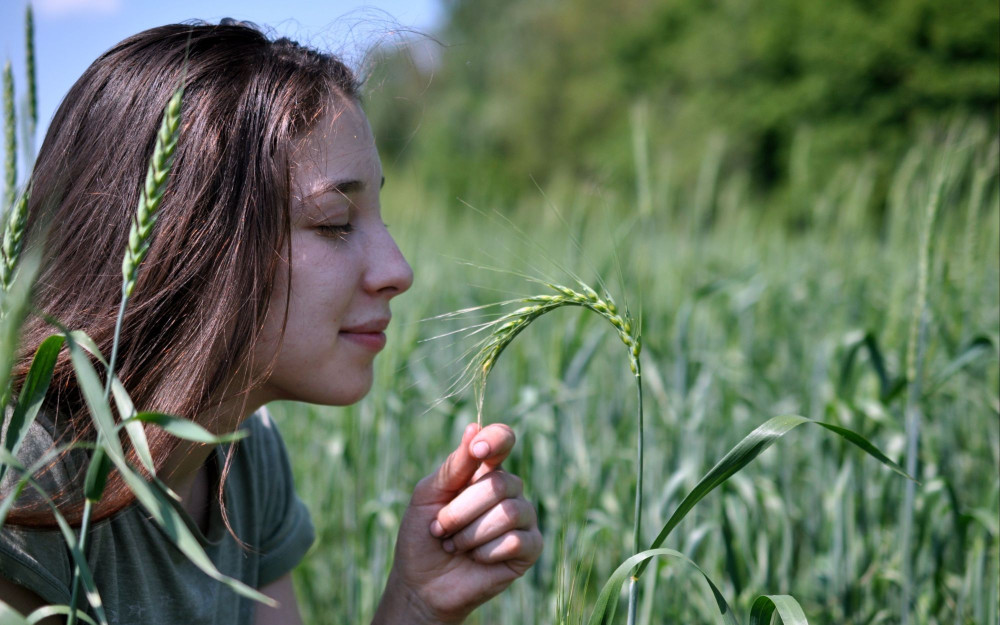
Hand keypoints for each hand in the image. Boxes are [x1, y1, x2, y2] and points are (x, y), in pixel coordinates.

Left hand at [373, 423, 542, 623]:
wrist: (422, 584)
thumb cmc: (422, 534)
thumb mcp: (428, 494)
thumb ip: (454, 466)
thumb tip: (474, 427)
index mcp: (484, 470)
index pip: (503, 439)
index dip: (496, 439)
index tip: (477, 449)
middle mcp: (508, 490)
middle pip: (500, 483)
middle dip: (460, 510)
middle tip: (440, 529)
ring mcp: (523, 518)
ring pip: (509, 512)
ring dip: (470, 534)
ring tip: (454, 546)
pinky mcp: (530, 548)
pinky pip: (516, 541)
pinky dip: (486, 552)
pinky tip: (476, 559)